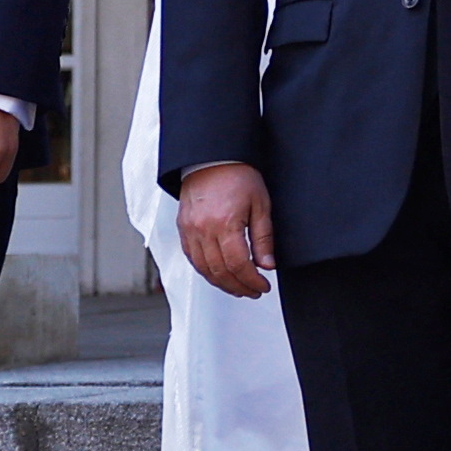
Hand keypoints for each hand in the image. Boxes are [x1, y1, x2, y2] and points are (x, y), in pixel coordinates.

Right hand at [179, 162, 274, 297]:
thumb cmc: (238, 176)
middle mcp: (202, 230)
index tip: (263, 286)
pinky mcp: (182, 228)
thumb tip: (267, 265)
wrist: (211, 158)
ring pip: (203, 269)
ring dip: (222, 283)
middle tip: (253, 292)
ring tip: (239, 288)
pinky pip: (192, 258)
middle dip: (238, 287)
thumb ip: (263, 238)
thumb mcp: (260, 204)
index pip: (238, 265)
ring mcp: (189, 230)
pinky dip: (206, 271)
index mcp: (224, 223)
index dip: (251, 281)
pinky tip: (219, 275)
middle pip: (220, 271)